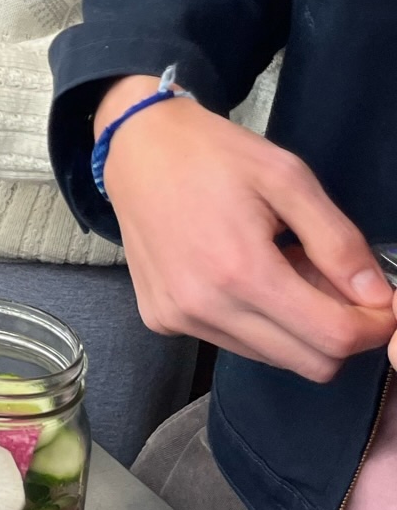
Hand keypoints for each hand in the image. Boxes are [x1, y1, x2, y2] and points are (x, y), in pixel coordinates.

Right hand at [98, 79, 396, 381]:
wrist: (136, 146)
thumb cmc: (214, 154)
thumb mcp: (288, 177)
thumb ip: (338, 240)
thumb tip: (377, 296)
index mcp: (241, 270)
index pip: (333, 338)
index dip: (373, 325)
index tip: (381, 301)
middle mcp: (205, 307)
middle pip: (309, 363)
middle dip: (339, 330)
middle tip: (330, 279)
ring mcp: (179, 319)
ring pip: (273, 358)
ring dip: (295, 327)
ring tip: (281, 269)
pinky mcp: (161, 319)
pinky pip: (232, 343)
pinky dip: (255, 321)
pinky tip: (242, 275)